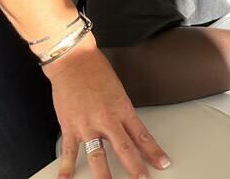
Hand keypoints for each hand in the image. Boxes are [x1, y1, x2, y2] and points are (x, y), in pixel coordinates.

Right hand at [46, 41, 169, 178]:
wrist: (73, 61)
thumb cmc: (96, 71)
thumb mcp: (118, 90)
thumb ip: (121, 111)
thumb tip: (126, 128)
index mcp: (123, 109)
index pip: (142, 135)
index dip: (153, 151)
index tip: (162, 163)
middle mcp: (107, 119)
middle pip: (124, 149)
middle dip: (135, 168)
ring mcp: (87, 125)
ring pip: (98, 156)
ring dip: (104, 175)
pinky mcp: (70, 126)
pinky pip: (69, 152)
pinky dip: (66, 168)